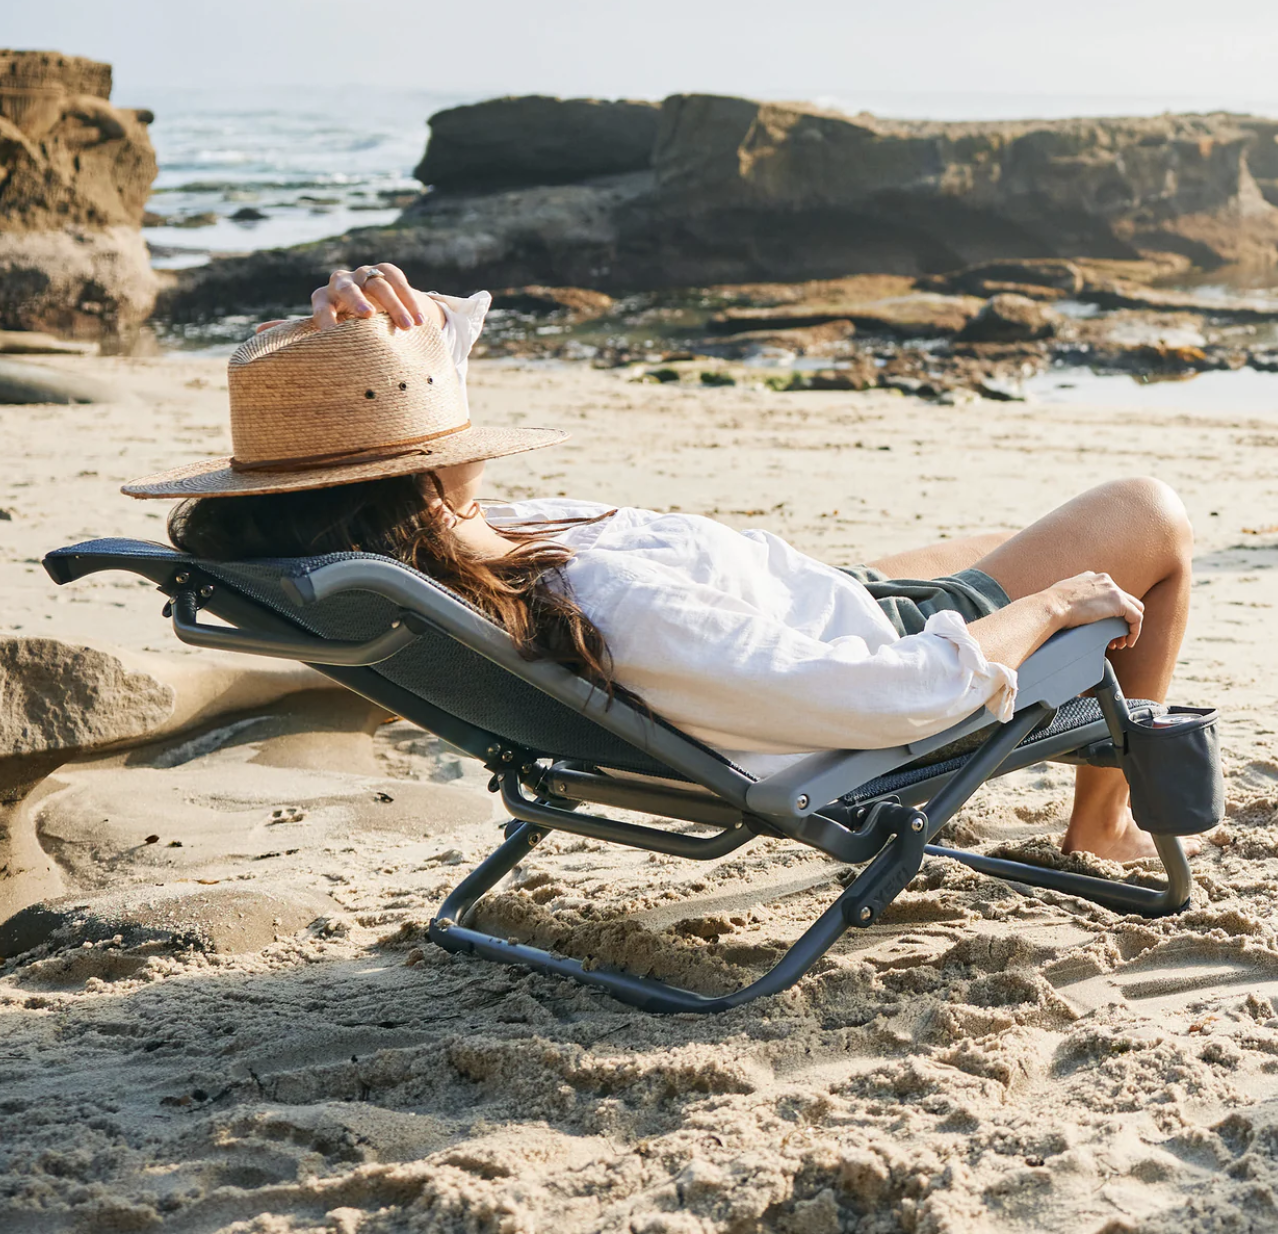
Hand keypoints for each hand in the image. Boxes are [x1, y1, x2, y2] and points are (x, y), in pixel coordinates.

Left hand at [304, 264, 447, 331]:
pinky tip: (420, 320)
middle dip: (356, 300)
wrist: (374, 310)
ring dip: (395, 306)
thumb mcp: (329, 333)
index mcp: (323, 298)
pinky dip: (408, 299)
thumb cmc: (347, 329)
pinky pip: (396, 279)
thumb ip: (306, 334)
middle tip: (368, 316)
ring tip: (409, 327)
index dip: (326, 320)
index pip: (320, 306)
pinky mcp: (386, 270)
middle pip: (346, 287)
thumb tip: (261, 334)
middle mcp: (340, 283)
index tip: (335, 337)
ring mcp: (364, 274)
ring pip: (378, 285)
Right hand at [1048, 572, 1143, 649]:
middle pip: (1124, 601)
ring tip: (1119, 642)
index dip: (1109, 613)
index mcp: (1090, 577)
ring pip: (1134, 609)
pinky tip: (1127, 643)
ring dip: (1129, 627)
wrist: (1050, 606)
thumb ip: (1069, 600)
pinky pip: (1136, 618)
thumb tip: (1064, 611)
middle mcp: (1104, 580)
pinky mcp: (1119, 602)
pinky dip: (1134, 631)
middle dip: (1121, 620)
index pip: (1109, 594)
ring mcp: (1113, 590)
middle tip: (1114, 637)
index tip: (1103, 626)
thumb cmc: (1049, 606)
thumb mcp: (1060, 597)